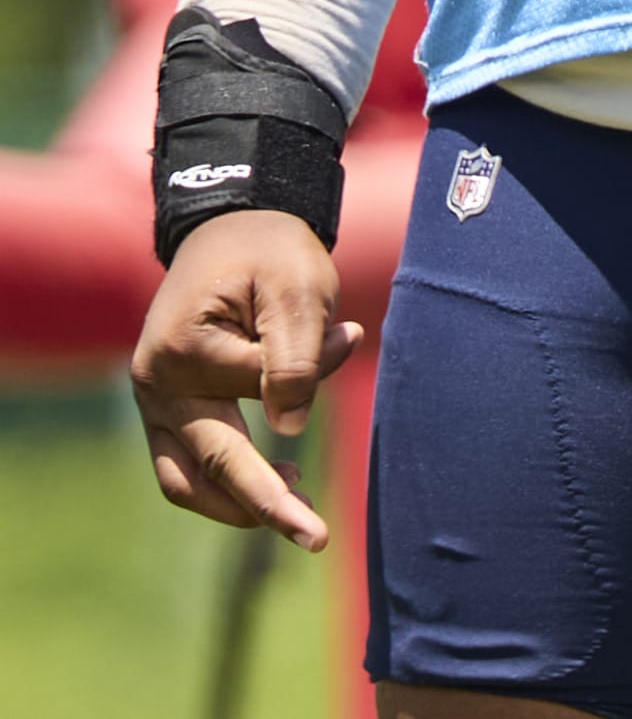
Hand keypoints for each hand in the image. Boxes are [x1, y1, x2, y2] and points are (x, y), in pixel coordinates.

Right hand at [130, 209, 362, 548]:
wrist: (231, 226)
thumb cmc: (269, 251)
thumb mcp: (297, 286)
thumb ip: (296, 357)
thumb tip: (290, 431)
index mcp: (182, 349)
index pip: (258, 388)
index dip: (311, 369)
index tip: (347, 335)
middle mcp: (155, 384)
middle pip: (206, 465)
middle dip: (263, 505)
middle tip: (317, 537)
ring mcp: (154, 401)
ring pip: (186, 481)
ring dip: (238, 504)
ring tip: (298, 511)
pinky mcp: (166, 409)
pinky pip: (186, 465)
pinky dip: (226, 481)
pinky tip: (280, 475)